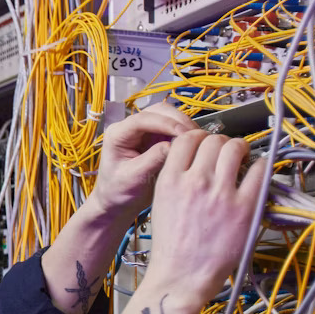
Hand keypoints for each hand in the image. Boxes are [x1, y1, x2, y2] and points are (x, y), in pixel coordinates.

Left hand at [89, 103, 199, 226]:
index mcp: (117, 134)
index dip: (165, 123)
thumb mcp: (134, 178)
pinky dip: (184, 133)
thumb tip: (173, 146)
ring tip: (197, 140)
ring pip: (168, 116)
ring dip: (184, 125)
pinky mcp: (155, 137)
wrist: (117, 202)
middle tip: (196, 136)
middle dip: (178, 121)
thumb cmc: (118, 192)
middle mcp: (129, 127)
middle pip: (158, 111)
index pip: (142, 119)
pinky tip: (194, 144)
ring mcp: (143, 131)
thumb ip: (153, 160)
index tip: (184, 133)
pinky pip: (173, 128)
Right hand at [145, 131, 266, 303]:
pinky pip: (260, 170)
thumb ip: (176, 179)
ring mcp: (221, 193)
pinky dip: (261, 167)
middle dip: (222, 143)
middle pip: (213, 140)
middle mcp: (194, 181)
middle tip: (228, 154)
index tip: (206, 145)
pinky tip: (257, 175)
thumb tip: (199, 162)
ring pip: (235, 148)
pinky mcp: (244, 207)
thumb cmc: (171, 246)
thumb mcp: (161, 204)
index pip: (186, 139)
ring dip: (241, 149)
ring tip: (244, 159)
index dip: (199, 138)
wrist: (181, 277)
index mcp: (170, 180)